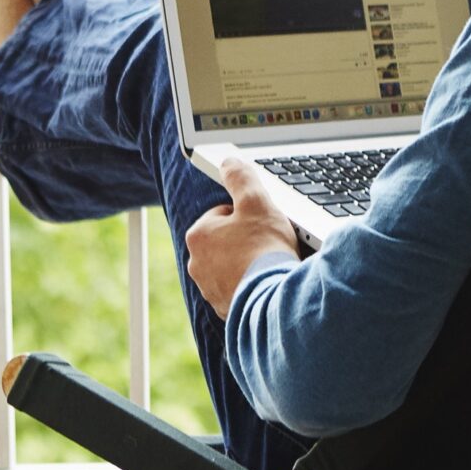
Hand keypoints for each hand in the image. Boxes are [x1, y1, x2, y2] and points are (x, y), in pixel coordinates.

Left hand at [184, 152, 300, 317]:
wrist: (273, 299)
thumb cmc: (264, 248)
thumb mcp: (256, 202)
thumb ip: (240, 178)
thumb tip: (229, 162)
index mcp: (198, 235)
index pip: (224, 214)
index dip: (248, 215)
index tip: (262, 223)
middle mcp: (197, 263)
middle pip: (227, 241)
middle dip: (246, 240)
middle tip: (268, 244)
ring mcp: (209, 288)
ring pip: (232, 266)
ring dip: (248, 263)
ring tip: (269, 264)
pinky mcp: (224, 308)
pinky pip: (238, 289)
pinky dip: (251, 285)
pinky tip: (267, 283)